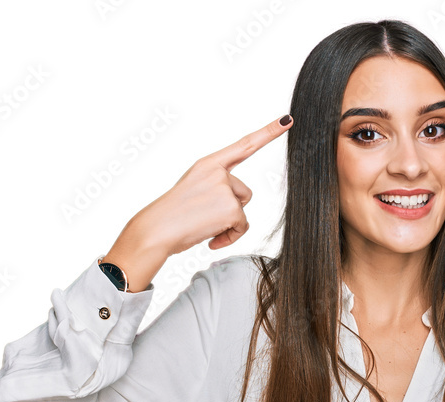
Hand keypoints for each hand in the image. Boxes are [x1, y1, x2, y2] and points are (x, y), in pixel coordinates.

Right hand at [136, 114, 293, 255]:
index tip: (286, 121)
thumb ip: (216, 189)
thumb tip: (236, 208)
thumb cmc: (173, 215)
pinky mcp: (231, 207)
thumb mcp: (194, 191)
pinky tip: (211, 238)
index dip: (267, 133)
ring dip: (230, 223)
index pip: (244, 145)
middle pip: (244, 193)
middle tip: (204, 216)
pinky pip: (242, 227)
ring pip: (243, 210)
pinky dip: (230, 237)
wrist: (157, 230)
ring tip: (205, 225)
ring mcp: (224, 187)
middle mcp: (217, 171)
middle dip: (231, 209)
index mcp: (207, 164)